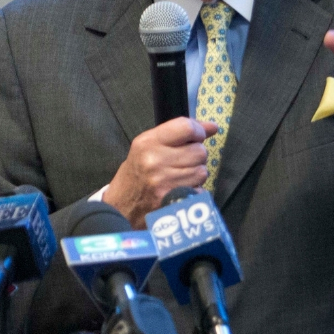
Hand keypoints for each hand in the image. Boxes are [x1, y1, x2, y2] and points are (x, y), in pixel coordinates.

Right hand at [103, 118, 217, 228]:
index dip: (198, 131)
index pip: (186, 127)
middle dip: (196, 155)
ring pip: (202, 171)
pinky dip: (195, 190)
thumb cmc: (137, 172)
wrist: (120, 206)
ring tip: (180, 176)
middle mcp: (155, 160)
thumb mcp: (148, 146)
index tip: (196, 137)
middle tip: (182, 161)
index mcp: (147, 142)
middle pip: (199, 151)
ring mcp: (163, 182)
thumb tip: (212, 127)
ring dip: (196, 174)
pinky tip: (180, 189)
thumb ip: (178, 133)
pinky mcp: (171, 200)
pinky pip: (199, 190)